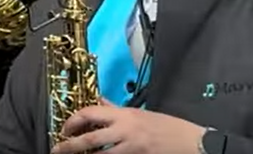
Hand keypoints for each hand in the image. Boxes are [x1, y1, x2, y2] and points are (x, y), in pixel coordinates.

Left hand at [53, 104, 205, 153]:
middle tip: (57, 149)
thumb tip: (98, 102)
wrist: (195, 143)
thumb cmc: (168, 127)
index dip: (73, 120)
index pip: (91, 113)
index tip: (64, 128)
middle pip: (91, 139)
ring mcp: (133, 148)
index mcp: (125, 115)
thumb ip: (116, 110)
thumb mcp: (140, 114)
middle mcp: (126, 131)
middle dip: (70, 145)